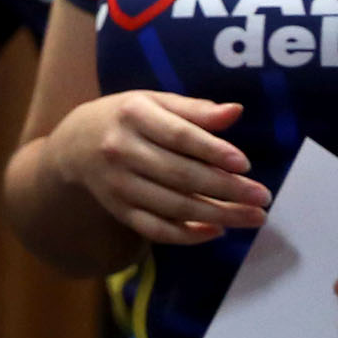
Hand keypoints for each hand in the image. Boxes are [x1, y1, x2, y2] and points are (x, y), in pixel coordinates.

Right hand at [51, 90, 264, 244]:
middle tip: (262, 198)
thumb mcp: (155, 102)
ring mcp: (118, 184)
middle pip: (180, 175)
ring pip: (172, 206)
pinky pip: (155, 229)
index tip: (245, 164)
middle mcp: (121, 150)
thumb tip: (236, 112)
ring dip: (217, 215)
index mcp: (133, 115)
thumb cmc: (127, 119)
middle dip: (226, 190)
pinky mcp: (118, 209)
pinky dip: (187, 235)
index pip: (178, 136)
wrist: (75, 146)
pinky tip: (216, 231)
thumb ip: (195, 110)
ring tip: (253, 218)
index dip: (213, 151)